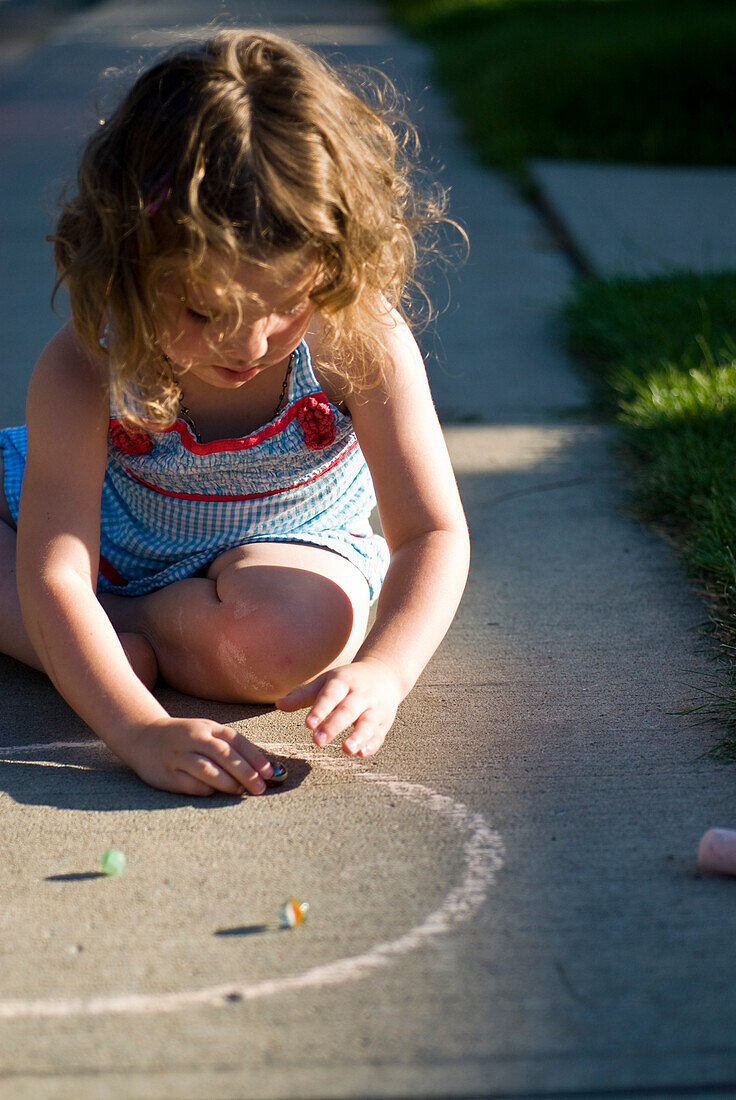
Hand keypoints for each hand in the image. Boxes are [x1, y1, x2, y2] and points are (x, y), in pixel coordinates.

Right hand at [125, 717, 273, 795]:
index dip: (254, 757)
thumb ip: (230, 747)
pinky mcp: (167, 773)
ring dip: (227, 782)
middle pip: (224, 755)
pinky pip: (190, 784)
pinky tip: (215, 792)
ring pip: (207, 769)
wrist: (143, 736)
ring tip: (239, 791)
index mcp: (208, 727)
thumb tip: (261, 769)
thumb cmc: (185, 738)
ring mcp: (179, 755)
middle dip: (245, 772)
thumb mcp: (206, 733)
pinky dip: (206, 789)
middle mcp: (194, 738)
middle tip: (259, 788)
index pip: (236, 740)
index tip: (269, 772)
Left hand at [275, 658, 401, 756]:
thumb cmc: (347, 682)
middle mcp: (359, 695)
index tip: (309, 724)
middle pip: (348, 710)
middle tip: (319, 741)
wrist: (384, 674)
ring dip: (358, 736)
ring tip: (346, 749)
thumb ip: (303, 695)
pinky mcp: (384, 723)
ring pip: (368, 723)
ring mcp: (374, 709)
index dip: (320, 709)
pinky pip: (379, 734)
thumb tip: (279, 704)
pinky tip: (362, 753)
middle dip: (334, 726)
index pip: (330, 695)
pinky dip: (372, 744)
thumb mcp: (325, 683)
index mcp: (342, 683)